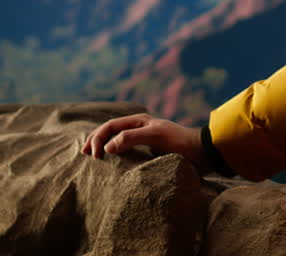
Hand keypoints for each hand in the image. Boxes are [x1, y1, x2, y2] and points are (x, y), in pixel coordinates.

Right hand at [80, 113, 206, 170]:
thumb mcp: (156, 136)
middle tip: (84, 156)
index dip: (98, 138)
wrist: (202, 153)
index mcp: (139, 121)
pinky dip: (114, 155)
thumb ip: (132, 138)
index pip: (110, 126)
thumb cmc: (180, 143)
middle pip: (110, 132)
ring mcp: (143, 139)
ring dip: (102, 147)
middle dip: (95, 141)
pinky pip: (126, 151)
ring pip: (116, 141)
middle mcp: (139, 128)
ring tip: (91, 159)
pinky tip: (110, 164)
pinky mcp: (148, 151)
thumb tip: (108, 147)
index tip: (94, 156)